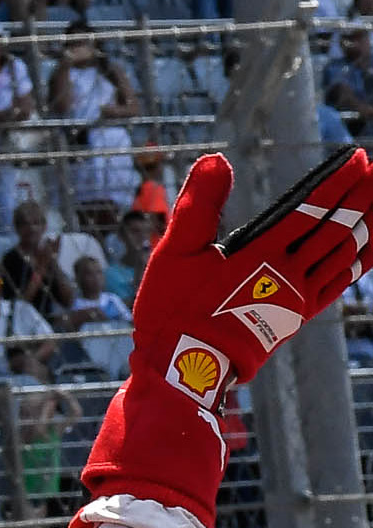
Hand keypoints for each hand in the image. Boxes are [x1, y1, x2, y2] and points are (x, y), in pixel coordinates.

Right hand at [84, 146, 372, 514]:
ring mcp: (298, 296)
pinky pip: (340, 283)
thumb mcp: (173, 254)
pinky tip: (368, 249)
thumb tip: (215, 160)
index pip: (310, 208)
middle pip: (337, 228)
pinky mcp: (298, 315)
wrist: (186, 368)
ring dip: (366, 225)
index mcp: (259, 252)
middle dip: (361, 197)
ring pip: (345, 254)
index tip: (358, 159)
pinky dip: (360, 261)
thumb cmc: (173, 311)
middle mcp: (287, 272)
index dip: (337, 182)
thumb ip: (196, 206)